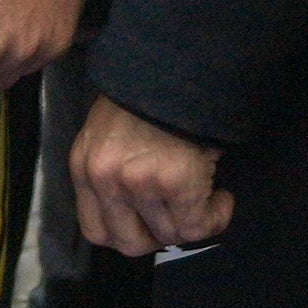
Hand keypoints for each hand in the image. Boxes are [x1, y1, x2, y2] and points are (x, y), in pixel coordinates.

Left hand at [64, 93, 230, 257]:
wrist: (179, 64)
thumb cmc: (151, 95)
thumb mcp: (110, 133)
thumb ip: (113, 171)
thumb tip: (140, 210)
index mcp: (85, 166)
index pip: (97, 232)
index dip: (129, 235)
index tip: (151, 224)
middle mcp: (105, 178)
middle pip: (131, 242)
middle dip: (162, 236)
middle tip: (181, 215)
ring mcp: (138, 181)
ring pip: (169, 235)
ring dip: (194, 221)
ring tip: (206, 197)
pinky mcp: (174, 180)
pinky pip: (197, 225)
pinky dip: (216, 217)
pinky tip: (222, 197)